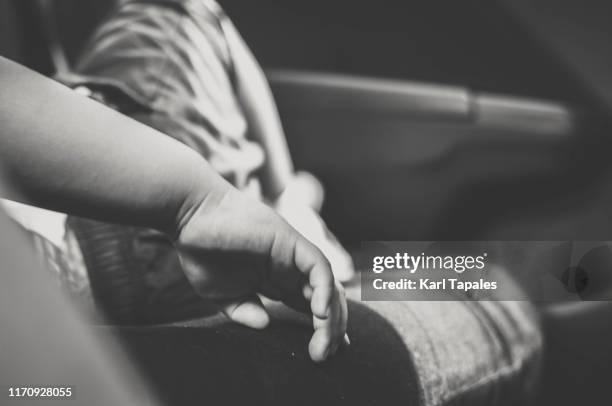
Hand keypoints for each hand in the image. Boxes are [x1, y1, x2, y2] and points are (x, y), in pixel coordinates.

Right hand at [175, 185, 347, 361]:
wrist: (190, 215)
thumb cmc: (201, 250)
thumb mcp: (222, 294)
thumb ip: (244, 310)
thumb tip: (265, 325)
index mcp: (277, 279)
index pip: (310, 305)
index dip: (323, 329)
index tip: (326, 354)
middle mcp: (291, 267)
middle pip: (326, 299)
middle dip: (332, 330)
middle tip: (324, 356)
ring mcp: (294, 253)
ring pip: (329, 286)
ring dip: (332, 318)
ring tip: (324, 345)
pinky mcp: (291, 241)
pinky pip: (320, 268)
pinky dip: (325, 291)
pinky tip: (320, 315)